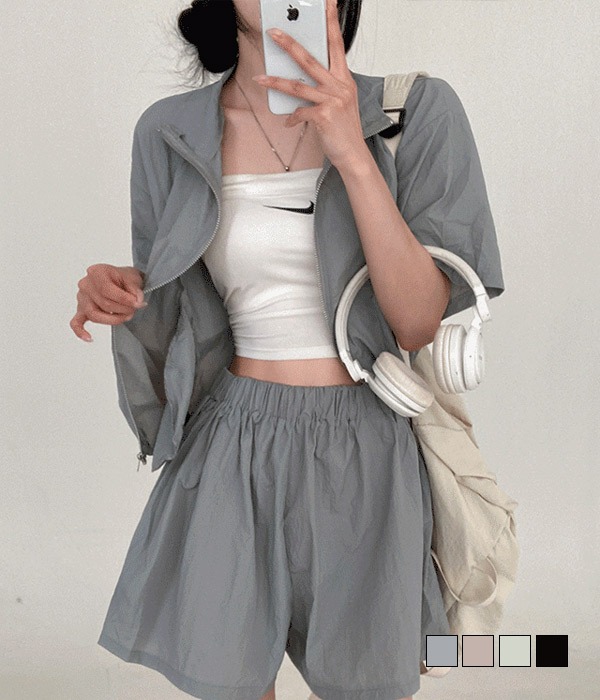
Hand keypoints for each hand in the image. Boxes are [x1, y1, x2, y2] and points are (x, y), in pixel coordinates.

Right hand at [70, 264, 146, 341]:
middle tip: (135, 309)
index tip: (138, 303)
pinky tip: (89, 338)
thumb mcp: (133, 278)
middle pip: (103, 303)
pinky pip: (76, 322)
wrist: (121, 279)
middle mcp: (85, 284)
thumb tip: (137, 302)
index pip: (107, 289)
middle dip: (122, 309)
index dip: (124, 299)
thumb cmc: (124, 278)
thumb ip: (135, 290)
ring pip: (94, 315)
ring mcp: (82, 298)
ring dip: (112, 320)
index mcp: (96, 272)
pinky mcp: (81, 310)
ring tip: (126, 317)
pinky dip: (81, 331)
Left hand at [252, 0, 368, 170]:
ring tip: (260, 78)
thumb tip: (302, 82)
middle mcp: (339, 87)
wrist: (353, 155)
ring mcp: (332, 101)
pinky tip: (289, 122)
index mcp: (344, 80)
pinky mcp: (324, 116)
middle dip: (290, 44)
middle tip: (274, 32)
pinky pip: (299, 112)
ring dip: (276, 81)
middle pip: (310, 59)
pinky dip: (291, 117)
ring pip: (298, 85)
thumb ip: (325, 89)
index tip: (327, 3)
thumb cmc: (345, 130)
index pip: (337, 44)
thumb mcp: (340, 103)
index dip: (331, 22)